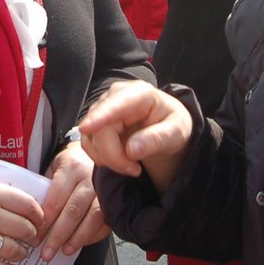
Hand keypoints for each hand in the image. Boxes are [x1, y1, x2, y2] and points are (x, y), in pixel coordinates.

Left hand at [36, 143, 109, 260]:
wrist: (96, 152)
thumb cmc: (68, 166)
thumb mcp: (52, 169)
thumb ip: (44, 190)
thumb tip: (29, 219)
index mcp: (70, 168)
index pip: (55, 199)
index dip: (44, 221)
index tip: (35, 237)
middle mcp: (90, 177)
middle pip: (73, 211)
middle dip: (58, 235)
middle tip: (46, 253)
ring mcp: (106, 189)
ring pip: (93, 218)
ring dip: (78, 238)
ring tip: (64, 251)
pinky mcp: (116, 201)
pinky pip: (106, 222)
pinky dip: (93, 236)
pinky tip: (81, 244)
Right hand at [74, 81, 193, 192]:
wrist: (166, 129)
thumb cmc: (173, 126)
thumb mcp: (177, 133)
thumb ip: (157, 139)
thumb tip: (131, 150)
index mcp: (140, 94)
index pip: (116, 104)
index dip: (100, 116)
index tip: (86, 128)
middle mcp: (117, 96)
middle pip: (100, 127)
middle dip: (114, 156)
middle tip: (135, 171)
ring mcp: (103, 109)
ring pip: (91, 138)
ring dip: (108, 159)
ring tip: (132, 166)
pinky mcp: (96, 123)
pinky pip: (88, 144)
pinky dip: (102, 158)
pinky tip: (120, 161)